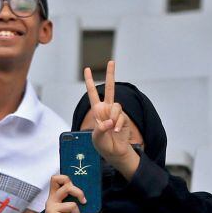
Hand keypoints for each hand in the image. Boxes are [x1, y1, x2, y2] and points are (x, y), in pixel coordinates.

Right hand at [35, 175, 84, 212]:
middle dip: (79, 192)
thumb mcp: (64, 209)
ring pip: (72, 205)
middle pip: (67, 187)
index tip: (74, 185)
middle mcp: (51, 201)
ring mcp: (51, 209)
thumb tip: (83, 194)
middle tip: (83, 201)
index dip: (65, 178)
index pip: (55, 179)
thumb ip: (69, 199)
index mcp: (53, 196)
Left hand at [84, 61, 139, 177]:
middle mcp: (107, 108)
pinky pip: (122, 116)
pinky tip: (117, 131)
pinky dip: (119, 124)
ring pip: (117, 106)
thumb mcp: (96, 138)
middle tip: (111, 61)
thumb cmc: (102, 144)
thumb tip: (110, 121)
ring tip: (112, 128)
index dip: (90, 81)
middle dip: (111, 75)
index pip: (92, 93)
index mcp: (97, 110)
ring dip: (114, 117)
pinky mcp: (124, 118)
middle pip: (110, 88)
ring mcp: (116, 112)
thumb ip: (100, 129)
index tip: (87, 69)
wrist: (114, 151)